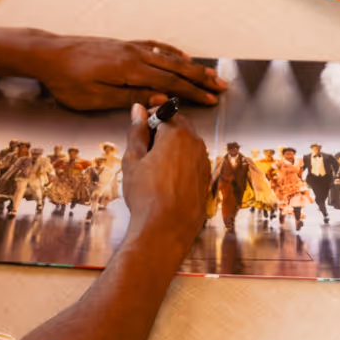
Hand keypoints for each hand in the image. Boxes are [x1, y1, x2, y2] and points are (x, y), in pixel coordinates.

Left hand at [29, 35, 226, 110]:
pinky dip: (171, 52)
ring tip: (210, 73)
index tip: (211, 100)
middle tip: (222, 86)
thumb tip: (161, 100)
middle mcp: (134, 55)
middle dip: (201, 78)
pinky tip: (181, 56)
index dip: (192, 92)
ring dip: (191, 66)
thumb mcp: (97, 97)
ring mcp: (129, 47)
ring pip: (168, 56)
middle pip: (176, 67)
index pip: (169, 83)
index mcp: (130, 70)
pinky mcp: (122, 45)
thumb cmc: (68, 80)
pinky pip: (154, 47)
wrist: (48, 54)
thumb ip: (131, 98)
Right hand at [122, 104, 210, 244]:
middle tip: (144, 148)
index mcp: (177, 134)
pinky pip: (193, 160)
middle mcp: (195, 144)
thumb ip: (137, 131)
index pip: (163, 112)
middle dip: (162, 130)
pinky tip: (166, 179)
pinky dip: (181, 162)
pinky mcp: (206, 177)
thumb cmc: (146, 196)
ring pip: (187, 143)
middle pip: (178, 125)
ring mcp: (203, 161)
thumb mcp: (133, 160)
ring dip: (172, 147)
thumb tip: (138, 111)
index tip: (140, 126)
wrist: (165, 229)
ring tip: (153, 166)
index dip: (149, 117)